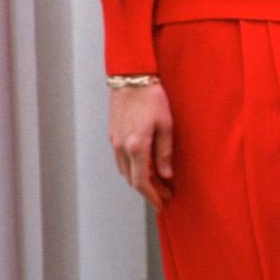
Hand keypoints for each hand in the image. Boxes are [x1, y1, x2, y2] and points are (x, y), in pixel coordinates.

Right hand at [109, 82, 173, 210]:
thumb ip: (165, 153)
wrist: (131, 77)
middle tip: (165, 193)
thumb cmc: (151, 97)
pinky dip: (133, 167)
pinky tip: (145, 165)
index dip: (152, 196)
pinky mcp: (113, 134)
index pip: (141, 182)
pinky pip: (121, 159)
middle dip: (148, 190)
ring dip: (140, 179)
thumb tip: (166, 175)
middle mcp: (121, 147)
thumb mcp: (166, 125)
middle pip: (132, 179)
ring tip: (158, 181)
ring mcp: (114, 141)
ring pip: (125, 170)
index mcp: (136, 147)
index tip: (162, 203)